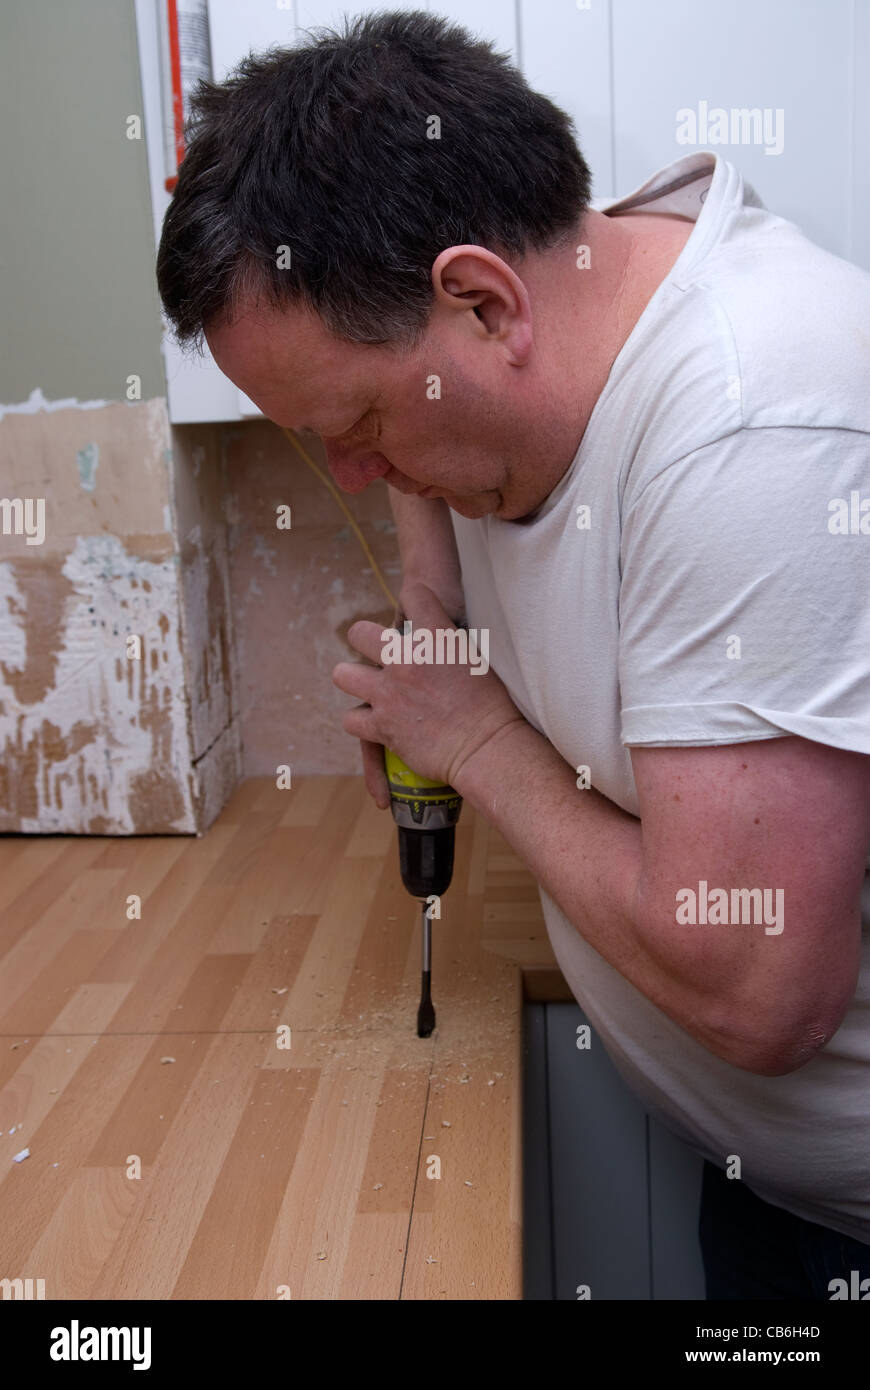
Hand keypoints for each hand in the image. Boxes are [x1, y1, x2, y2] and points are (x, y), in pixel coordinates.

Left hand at [332, 581, 525, 806]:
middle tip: (376, 654)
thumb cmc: (493, 706)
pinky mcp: (381, 725)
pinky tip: (374, 723)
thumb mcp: (476, 659)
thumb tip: (441, 638)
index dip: (412, 601)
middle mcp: (405, 660)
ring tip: (369, 689)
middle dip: (364, 640)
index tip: (414, 615)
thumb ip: (451, 644)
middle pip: (360, 633)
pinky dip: (360, 723)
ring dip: (354, 680)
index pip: (414, 595)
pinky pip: (351, 719)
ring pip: (343, 675)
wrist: (486, 747)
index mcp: (435, 638)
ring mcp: (388, 693)